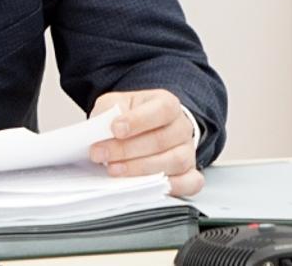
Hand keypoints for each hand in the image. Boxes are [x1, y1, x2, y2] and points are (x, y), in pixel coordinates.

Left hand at [88, 89, 203, 196]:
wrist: (142, 129)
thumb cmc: (129, 117)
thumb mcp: (114, 105)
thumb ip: (108, 112)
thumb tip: (101, 130)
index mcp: (167, 104)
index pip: (161, 109)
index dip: (138, 120)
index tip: (115, 129)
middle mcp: (181, 127)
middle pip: (162, 140)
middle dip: (127, 150)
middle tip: (100, 154)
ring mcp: (187, 151)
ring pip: (175, 162)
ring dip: (140, 169)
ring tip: (114, 169)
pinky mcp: (190, 173)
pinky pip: (191, 182)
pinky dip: (173, 187)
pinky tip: (147, 186)